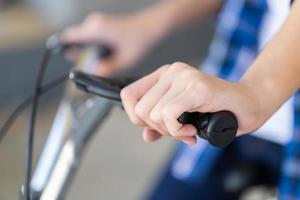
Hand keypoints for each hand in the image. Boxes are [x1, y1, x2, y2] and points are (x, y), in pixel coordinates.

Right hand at [62, 12, 163, 75]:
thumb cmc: (140, 39)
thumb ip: (108, 68)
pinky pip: (90, 38)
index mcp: (96, 30)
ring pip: (84, 40)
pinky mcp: (102, 27)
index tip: (57, 55)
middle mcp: (94, 24)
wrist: (149, 28)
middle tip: (91, 66)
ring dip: (88, 52)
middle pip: (76, 40)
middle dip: (80, 55)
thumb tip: (94, 72)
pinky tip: (105, 56)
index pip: (70, 37)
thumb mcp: (125, 59)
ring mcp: (97, 24)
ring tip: (104, 60)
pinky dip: (93, 48)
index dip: (62, 47)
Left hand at [121, 62, 264, 144]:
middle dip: (157, 128)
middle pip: (139, 109)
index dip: (136, 117)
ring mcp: (183, 77)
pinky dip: (177, 131)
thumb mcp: (182, 118)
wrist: (249, 103)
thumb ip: (162, 125)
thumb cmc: (216, 109)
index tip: (157, 125)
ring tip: (187, 130)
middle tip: (178, 131)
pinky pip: (169, 115)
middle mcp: (171, 72)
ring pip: (153, 114)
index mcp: (163, 75)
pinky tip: (191, 131)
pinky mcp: (196, 87)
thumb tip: (146, 136)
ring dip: (170, 131)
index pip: (128, 95)